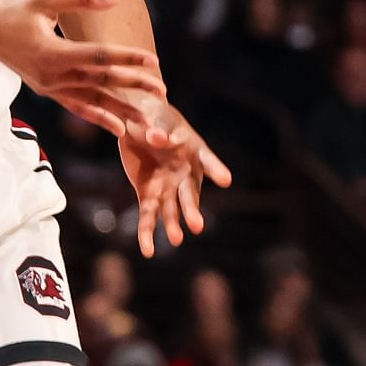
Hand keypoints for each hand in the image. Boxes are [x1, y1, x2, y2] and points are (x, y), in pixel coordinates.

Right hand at [0, 0, 165, 137]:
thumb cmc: (11, 7)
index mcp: (53, 52)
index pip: (99, 57)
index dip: (128, 59)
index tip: (154, 62)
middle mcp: (52, 75)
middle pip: (100, 81)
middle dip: (133, 86)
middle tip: (163, 91)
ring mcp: (49, 86)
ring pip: (92, 100)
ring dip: (121, 110)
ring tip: (148, 122)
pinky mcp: (47, 89)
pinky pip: (77, 106)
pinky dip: (99, 116)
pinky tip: (119, 128)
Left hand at [120, 101, 231, 256]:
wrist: (139, 121)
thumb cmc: (155, 114)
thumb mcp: (157, 115)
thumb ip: (159, 128)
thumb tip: (158, 138)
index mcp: (195, 152)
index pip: (209, 161)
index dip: (217, 170)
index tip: (226, 180)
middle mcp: (186, 175)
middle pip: (190, 195)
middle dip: (192, 210)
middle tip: (197, 226)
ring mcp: (168, 187)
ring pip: (172, 211)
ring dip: (173, 225)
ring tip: (176, 239)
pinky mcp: (149, 195)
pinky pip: (148, 217)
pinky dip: (147, 234)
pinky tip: (148, 251)